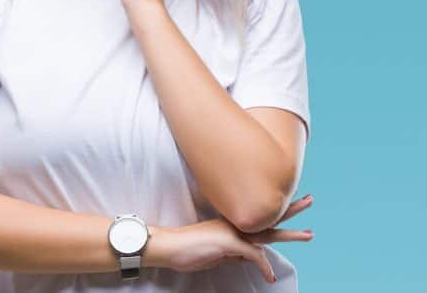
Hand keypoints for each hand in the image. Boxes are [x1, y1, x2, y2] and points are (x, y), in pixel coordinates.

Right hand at [146, 195, 314, 283]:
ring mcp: (232, 232)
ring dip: (290, 234)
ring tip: (308, 235)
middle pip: (268, 216)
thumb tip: (253, 259)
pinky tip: (269, 277)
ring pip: (268, 232)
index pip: (258, 216)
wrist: (169, 247)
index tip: (290, 202)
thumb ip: (235, 253)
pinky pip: (255, 256)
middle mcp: (234, 224)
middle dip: (290, 209)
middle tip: (309, 200)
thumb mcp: (216, 253)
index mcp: (231, 224)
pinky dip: (264, 267)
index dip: (275, 211)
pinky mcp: (229, 243)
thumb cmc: (187, 249)